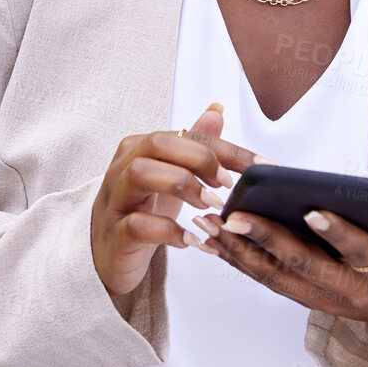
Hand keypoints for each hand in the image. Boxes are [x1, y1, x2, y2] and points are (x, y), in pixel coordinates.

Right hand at [91, 104, 260, 297]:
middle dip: (200, 159)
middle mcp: (123, 167)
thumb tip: (216, 110)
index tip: (259, 166)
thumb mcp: (170, 175)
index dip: (226, 148)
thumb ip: (192, 144)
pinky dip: (169, 231)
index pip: (185, 134)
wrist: (108, 255)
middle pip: (158, 143)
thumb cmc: (141, 210)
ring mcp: (116, 199)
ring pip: (141, 173)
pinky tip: (191, 239)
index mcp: (139, 148)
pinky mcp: (116, 234)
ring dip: (183, 186)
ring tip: (210, 208)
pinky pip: (138, 224)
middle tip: (227, 185)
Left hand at [194, 204, 367, 355]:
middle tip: (235, 215)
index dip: (337, 233)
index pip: (358, 251)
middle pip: (303, 264)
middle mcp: (345, 291)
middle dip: (267, 238)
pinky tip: (210, 239)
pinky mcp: (300, 297)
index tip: (313, 211)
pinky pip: (264, 278)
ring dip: (238, 249)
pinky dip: (236, 259)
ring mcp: (319, 298)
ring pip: (274, 275)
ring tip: (209, 222)